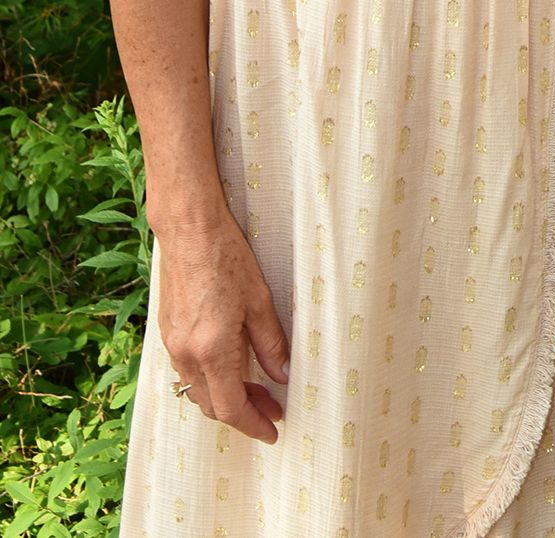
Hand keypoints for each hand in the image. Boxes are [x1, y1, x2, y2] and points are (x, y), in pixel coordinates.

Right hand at [157, 209, 290, 442]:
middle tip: (272, 407)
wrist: (189, 229)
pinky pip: (187, 371)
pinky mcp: (166, 332)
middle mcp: (186, 354)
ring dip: (225, 396)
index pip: (231, 406)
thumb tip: (281, 376)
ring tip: (256, 388)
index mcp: (211, 350)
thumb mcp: (259, 300)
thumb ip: (270, 344)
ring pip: (197, 390)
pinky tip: (230, 366)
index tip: (273, 430)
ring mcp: (172, 345)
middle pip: (212, 405)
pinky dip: (209, 379)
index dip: (254, 424)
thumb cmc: (226, 256)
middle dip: (243, 412)